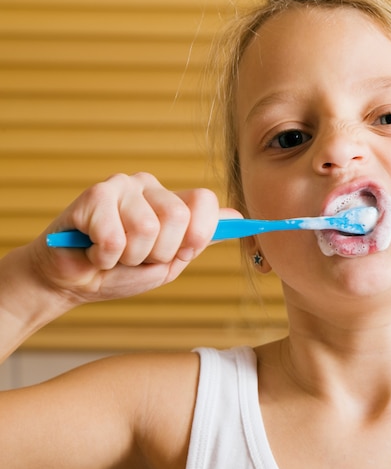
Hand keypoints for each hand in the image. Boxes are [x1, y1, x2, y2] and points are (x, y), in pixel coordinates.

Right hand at [29, 172, 237, 304]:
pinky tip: (95, 251)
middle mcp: (150, 186)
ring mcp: (122, 187)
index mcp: (172, 200)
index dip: (197, 234)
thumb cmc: (122, 271)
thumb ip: (200, 239)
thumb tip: (239, 217)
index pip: (204, 200)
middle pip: (178, 217)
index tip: (181, 253)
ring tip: (114, 254)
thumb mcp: (170, 260)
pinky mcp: (93, 196)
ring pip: (146, 229)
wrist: (74, 283)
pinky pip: (115, 238)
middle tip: (138, 256)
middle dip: (159, 252)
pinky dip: (105, 257)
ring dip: (130, 257)